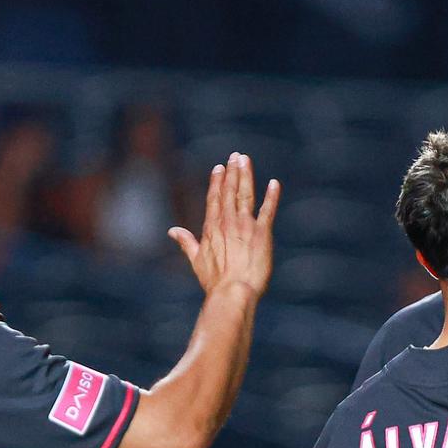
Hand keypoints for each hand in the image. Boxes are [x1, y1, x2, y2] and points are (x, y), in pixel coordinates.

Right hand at [169, 153, 280, 297]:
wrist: (233, 291)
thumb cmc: (215, 281)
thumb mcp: (196, 260)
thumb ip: (186, 242)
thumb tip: (172, 231)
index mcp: (212, 227)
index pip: (214, 198)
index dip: (217, 181)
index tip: (219, 167)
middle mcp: (228, 222)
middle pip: (230, 191)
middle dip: (232, 172)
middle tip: (235, 156)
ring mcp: (245, 225)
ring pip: (245, 194)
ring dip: (246, 176)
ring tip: (246, 160)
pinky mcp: (262, 233)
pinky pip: (268, 210)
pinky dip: (271, 196)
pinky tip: (274, 184)